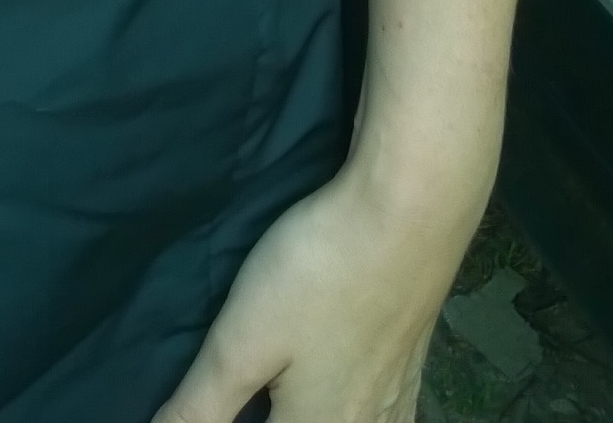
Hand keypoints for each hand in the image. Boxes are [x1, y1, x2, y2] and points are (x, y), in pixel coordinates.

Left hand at [150, 150, 485, 422]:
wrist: (412, 210)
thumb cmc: (318, 273)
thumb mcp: (242, 339)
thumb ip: (200, 404)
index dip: (223, 419)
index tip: (213, 396)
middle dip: (263, 413)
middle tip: (238, 391)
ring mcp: (396, 397)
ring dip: (315, 413)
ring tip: (283, 393)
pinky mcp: (412, 362)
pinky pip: (383, 416)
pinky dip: (354, 411)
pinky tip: (347, 394)